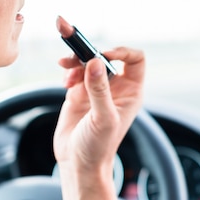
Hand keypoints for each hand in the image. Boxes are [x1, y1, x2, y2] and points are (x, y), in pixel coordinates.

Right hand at [53, 17, 144, 199]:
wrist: (77, 165)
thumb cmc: (98, 148)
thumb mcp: (102, 119)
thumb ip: (99, 90)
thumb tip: (94, 62)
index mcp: (131, 92)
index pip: (135, 59)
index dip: (121, 52)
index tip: (102, 55)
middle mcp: (116, 87)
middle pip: (106, 55)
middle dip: (89, 48)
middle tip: (69, 35)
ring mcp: (96, 89)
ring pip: (88, 61)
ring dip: (75, 59)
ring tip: (64, 65)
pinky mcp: (78, 93)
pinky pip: (74, 71)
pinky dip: (68, 70)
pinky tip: (65, 80)